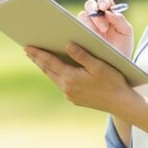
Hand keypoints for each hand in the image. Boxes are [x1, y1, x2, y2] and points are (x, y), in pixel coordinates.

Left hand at [25, 42, 140, 113]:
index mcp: (71, 78)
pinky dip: (55, 75)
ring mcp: (70, 95)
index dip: (38, 53)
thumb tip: (67, 44)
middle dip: (38, 59)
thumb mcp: (98, 65)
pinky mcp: (75, 99)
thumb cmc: (112, 81)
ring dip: (45, 67)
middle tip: (27, 49)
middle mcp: (67, 88)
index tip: (27, 46)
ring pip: (53, 77)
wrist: (121, 103)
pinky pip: (61, 84)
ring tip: (38, 58)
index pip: (49, 62)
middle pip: (48, 70)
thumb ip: (82, 55)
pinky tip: (56, 70)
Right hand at [77, 0, 133, 57]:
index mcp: (109, 13)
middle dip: (94, 13)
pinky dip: (76, 29)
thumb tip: (108, 11)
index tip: (104, 7)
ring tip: (96, 35)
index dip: (103, 1)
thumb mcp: (126, 33)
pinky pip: (74, 28)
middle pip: (89, 5)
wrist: (116, 65)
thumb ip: (120, 20)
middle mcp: (96, 17)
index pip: (104, 1)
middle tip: (103, 28)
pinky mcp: (79, 35)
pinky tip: (82, 36)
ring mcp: (86, 26)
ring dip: (89, 23)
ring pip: (81, 16)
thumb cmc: (122, 47)